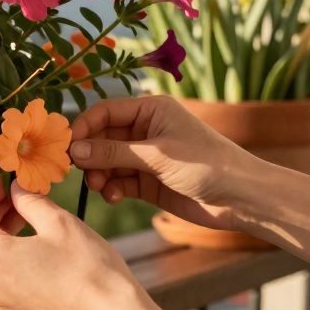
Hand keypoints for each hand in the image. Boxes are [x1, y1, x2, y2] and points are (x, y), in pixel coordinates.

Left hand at [0, 176, 149, 309]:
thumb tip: (16, 189)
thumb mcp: (59, 222)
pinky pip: (3, 287)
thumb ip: (29, 201)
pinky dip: (10, 265)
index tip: (2, 183)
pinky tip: (36, 255)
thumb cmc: (90, 270)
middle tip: (15, 200)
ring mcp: (2, 307)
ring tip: (27, 223)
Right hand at [68, 95, 265, 230]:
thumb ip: (113, 153)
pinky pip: (120, 181)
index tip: (67, 149)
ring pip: (108, 162)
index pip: (105, 112)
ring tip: (100, 188)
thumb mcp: (156, 156)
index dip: (84, 128)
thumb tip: (73, 151)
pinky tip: (114, 197)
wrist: (242, 198)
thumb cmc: (206, 164)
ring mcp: (147, 157)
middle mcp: (146, 130)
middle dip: (90, 155)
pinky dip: (112, 188)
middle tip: (80, 173)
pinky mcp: (150, 182)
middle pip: (103, 138)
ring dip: (99, 174)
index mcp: (151, 110)